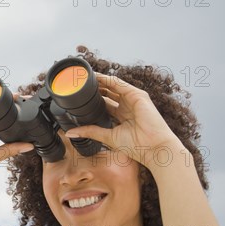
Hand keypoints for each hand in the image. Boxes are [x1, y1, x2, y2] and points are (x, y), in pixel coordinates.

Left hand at [64, 72, 183, 169]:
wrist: (154, 148)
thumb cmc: (136, 146)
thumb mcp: (107, 137)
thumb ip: (90, 131)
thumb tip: (70, 133)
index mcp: (121, 117)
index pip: (103, 104)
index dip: (91, 100)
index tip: (77, 97)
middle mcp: (126, 106)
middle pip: (107, 93)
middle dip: (93, 88)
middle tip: (77, 84)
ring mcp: (132, 99)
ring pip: (112, 86)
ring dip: (98, 81)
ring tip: (83, 77)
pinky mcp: (137, 95)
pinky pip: (119, 84)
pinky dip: (107, 79)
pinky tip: (95, 76)